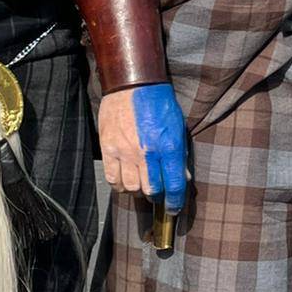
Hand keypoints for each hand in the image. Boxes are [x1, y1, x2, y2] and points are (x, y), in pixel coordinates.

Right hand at [99, 83, 186, 211]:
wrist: (133, 84)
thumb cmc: (158, 102)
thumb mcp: (177, 126)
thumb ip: (180, 154)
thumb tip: (182, 177)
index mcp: (168, 146)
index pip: (174, 185)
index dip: (175, 202)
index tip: (174, 208)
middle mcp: (147, 152)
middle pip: (152, 190)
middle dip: (157, 197)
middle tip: (158, 193)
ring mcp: (125, 151)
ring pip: (131, 188)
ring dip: (138, 191)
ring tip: (141, 185)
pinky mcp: (108, 148)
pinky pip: (112, 178)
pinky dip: (119, 185)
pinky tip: (125, 180)